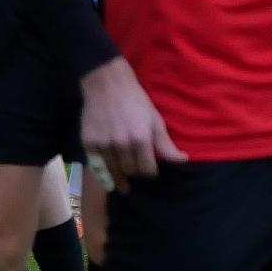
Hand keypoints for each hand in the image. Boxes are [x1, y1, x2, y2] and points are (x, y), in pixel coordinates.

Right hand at [79, 58, 186, 194]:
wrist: (107, 85)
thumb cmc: (136, 101)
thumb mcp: (155, 120)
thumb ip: (166, 144)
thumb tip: (183, 160)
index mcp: (141, 139)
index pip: (147, 170)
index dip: (150, 173)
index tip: (150, 172)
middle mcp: (122, 144)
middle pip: (130, 172)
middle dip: (136, 174)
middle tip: (137, 172)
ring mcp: (103, 145)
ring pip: (113, 171)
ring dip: (119, 178)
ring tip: (123, 185)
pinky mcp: (88, 143)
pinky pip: (96, 166)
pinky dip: (102, 173)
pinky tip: (107, 178)